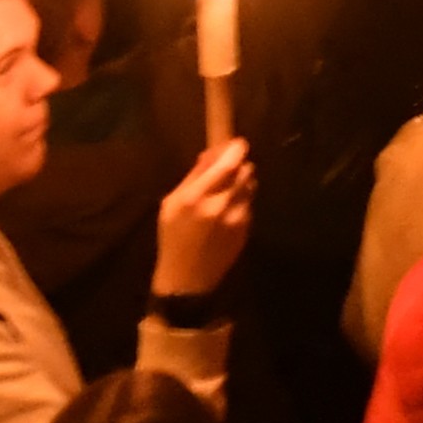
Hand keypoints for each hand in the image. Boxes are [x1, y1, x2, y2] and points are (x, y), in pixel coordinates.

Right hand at [152, 134, 255, 299]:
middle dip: (238, 165)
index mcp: (195, 197)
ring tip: (224, 194)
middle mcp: (219, 204)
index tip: (235, 144)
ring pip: (250, 185)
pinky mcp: (247, 227)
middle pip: (245, 169)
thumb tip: (212, 152)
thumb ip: (194, 176)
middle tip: (226, 170)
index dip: (236, 148)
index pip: (229, 162)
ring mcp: (237, 217)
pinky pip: (250, 203)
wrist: (187, 278)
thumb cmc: (173, 237)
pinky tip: (226, 213)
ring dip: (241, 183)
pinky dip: (241, 201)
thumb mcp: (171, 204)